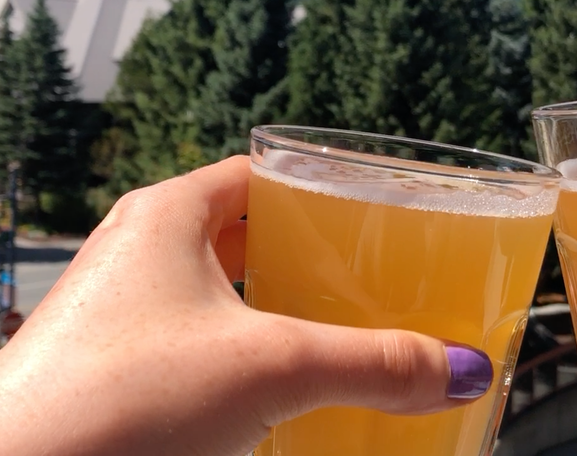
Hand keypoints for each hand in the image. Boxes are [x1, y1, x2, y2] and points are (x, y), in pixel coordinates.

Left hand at [0, 156, 492, 455]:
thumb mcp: (271, 370)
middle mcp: (141, 251)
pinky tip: (281, 389)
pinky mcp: (117, 366)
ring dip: (279, 309)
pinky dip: (246, 354)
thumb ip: (374, 364)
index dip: (322, 189)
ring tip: (339, 331)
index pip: (263, 174)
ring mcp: (124, 311)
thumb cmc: (116, 403)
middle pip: (249, 233)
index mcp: (170, 214)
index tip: (375, 216)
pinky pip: (200, 342)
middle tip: (371, 279)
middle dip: (309, 257)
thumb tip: (460, 370)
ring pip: (223, 292)